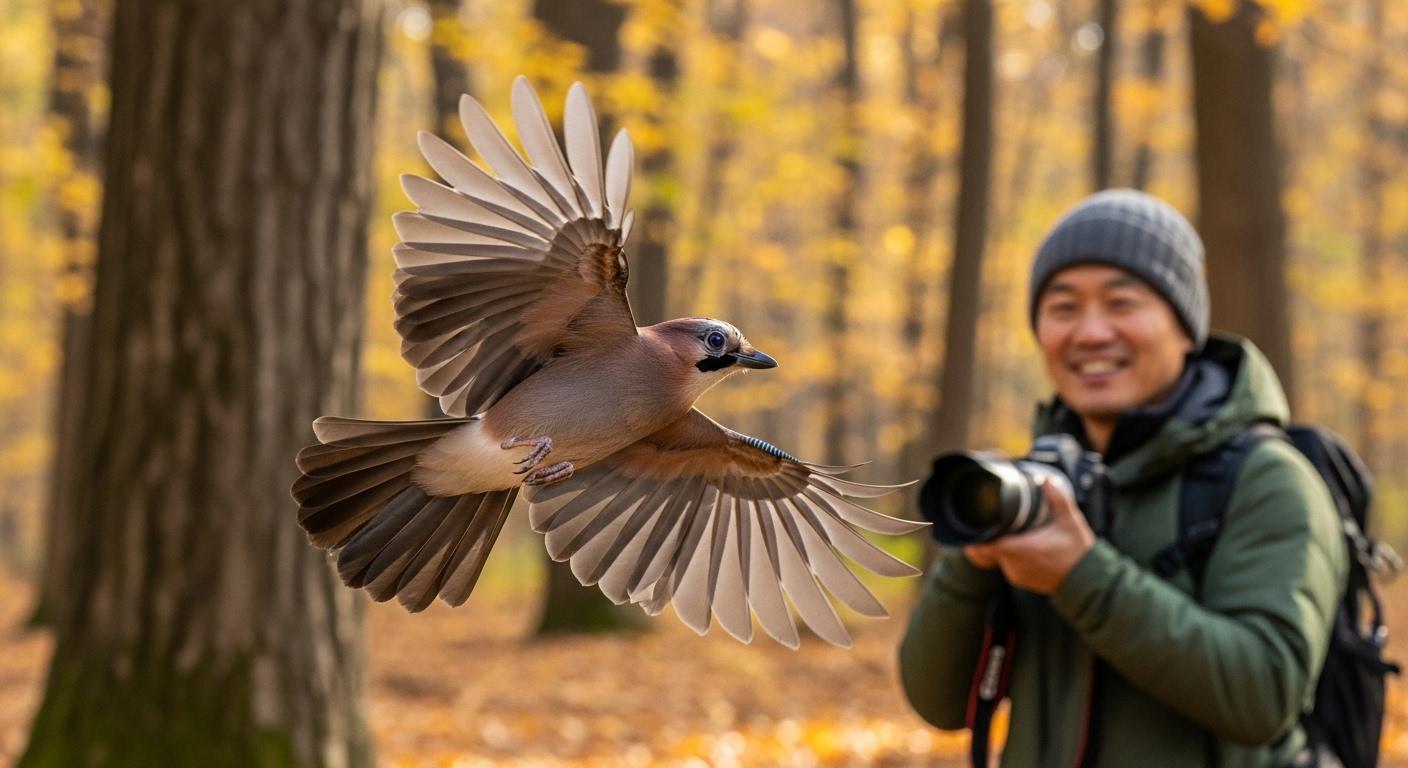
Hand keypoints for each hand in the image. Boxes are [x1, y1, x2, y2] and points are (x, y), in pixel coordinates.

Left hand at [964, 477, 1095, 593]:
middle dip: (992, 536)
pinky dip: (1009, 556)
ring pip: (997, 558)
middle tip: (997, 521)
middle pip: (989, 549)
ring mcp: (1017, 575)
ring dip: (1001, 546)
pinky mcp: (1022, 581)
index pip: (986, 545)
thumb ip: (1057, 498)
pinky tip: (1019, 545)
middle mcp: (1015, 565)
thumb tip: (1045, 478)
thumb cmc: (1079, 550)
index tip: (980, 521)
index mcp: (1022, 549)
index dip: (979, 535)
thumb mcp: (1070, 520)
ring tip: (1010, 531)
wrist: (1089, 581)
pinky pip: (1007, 566)